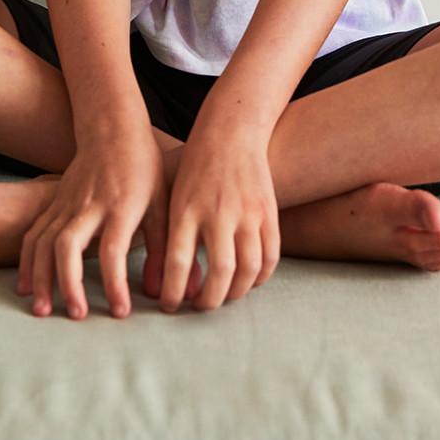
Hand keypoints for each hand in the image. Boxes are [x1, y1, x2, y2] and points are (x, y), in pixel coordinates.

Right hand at [16, 121, 199, 320]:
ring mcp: (67, 204)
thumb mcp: (162, 204)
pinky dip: (26, 261)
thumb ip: (162, 249)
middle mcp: (89, 206)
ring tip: (42, 310)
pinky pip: (33, 233)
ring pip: (44, 241)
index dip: (114, 283)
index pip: (113, 250)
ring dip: (41, 277)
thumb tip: (163, 293)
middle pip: (68, 245)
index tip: (120, 311)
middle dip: (68, 283)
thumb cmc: (144, 169)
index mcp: (121, 206)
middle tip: (76, 315)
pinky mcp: (53, 204)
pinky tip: (25, 287)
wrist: (113, 130)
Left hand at [158, 123, 280, 312]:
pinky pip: (270, 255)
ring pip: (249, 268)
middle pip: (220, 272)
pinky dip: (261, 276)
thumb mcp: (175, 198)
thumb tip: (172, 285)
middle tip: (200, 307)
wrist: (230, 132)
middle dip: (209, 301)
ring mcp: (247, 212)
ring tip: (225, 296)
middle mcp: (218, 212)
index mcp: (186, 209)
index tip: (168, 305)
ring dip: (237, 293)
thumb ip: (174, 238)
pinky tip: (249, 281)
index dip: (172, 292)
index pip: (177, 262)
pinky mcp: (268, 211)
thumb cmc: (195, 169)